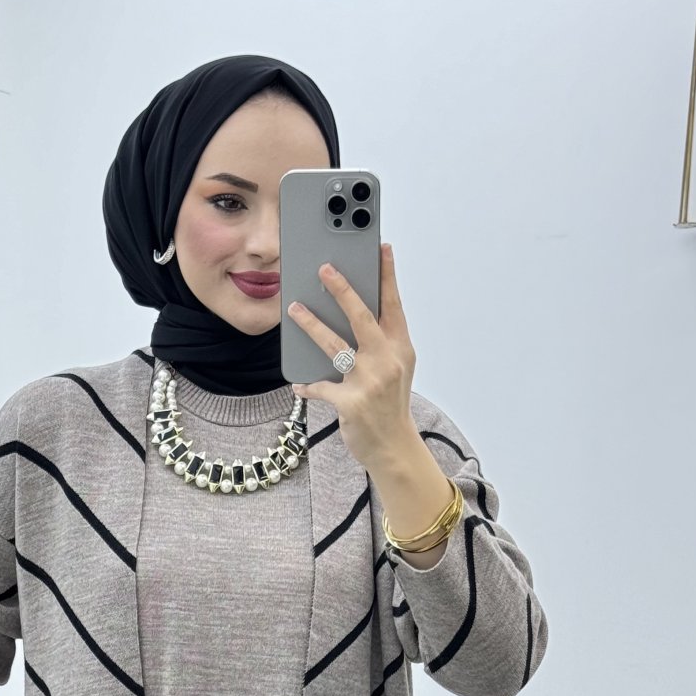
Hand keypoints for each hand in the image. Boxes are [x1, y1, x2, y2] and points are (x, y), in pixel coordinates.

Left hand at [287, 243, 416, 474]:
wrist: (394, 447)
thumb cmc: (390, 404)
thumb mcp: (396, 368)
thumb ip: (381, 342)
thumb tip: (355, 312)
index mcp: (400, 348)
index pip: (393, 305)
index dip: (387, 275)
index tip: (382, 248)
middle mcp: (387, 360)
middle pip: (362, 317)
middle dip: (342, 289)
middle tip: (324, 268)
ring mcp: (370, 381)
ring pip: (335, 344)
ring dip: (311, 324)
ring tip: (294, 309)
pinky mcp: (351, 402)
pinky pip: (321, 386)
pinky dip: (308, 385)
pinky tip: (299, 383)